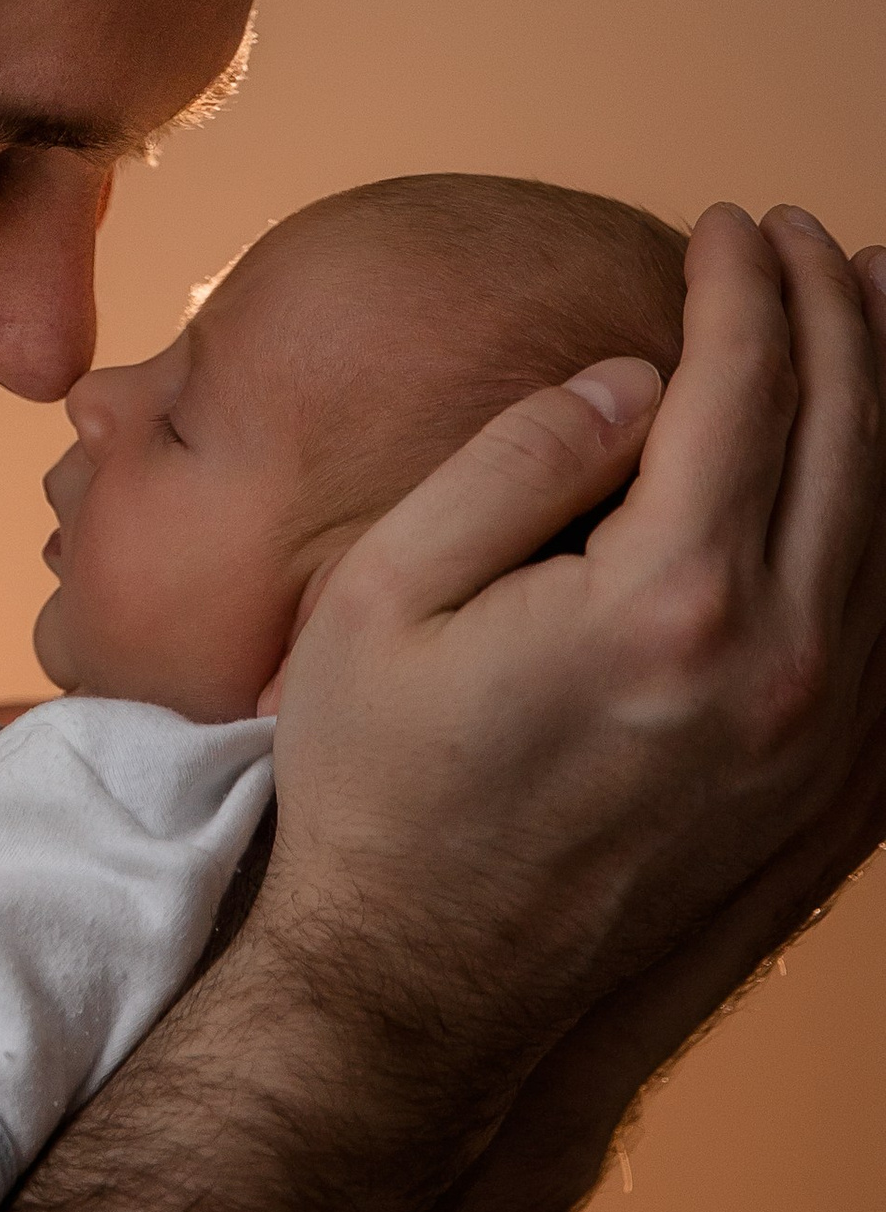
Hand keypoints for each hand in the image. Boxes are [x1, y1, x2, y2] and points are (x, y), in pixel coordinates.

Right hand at [258, 204, 885, 1107]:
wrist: (421, 988)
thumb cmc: (376, 788)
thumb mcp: (385, 598)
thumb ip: (514, 462)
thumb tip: (630, 374)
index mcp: (668, 604)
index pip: (745, 389)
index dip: (745, 286)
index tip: (729, 223)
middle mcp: (779, 668)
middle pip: (854, 436)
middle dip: (843, 311)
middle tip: (814, 239)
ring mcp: (824, 740)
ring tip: (882, 312)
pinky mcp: (832, 792)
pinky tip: (885, 476)